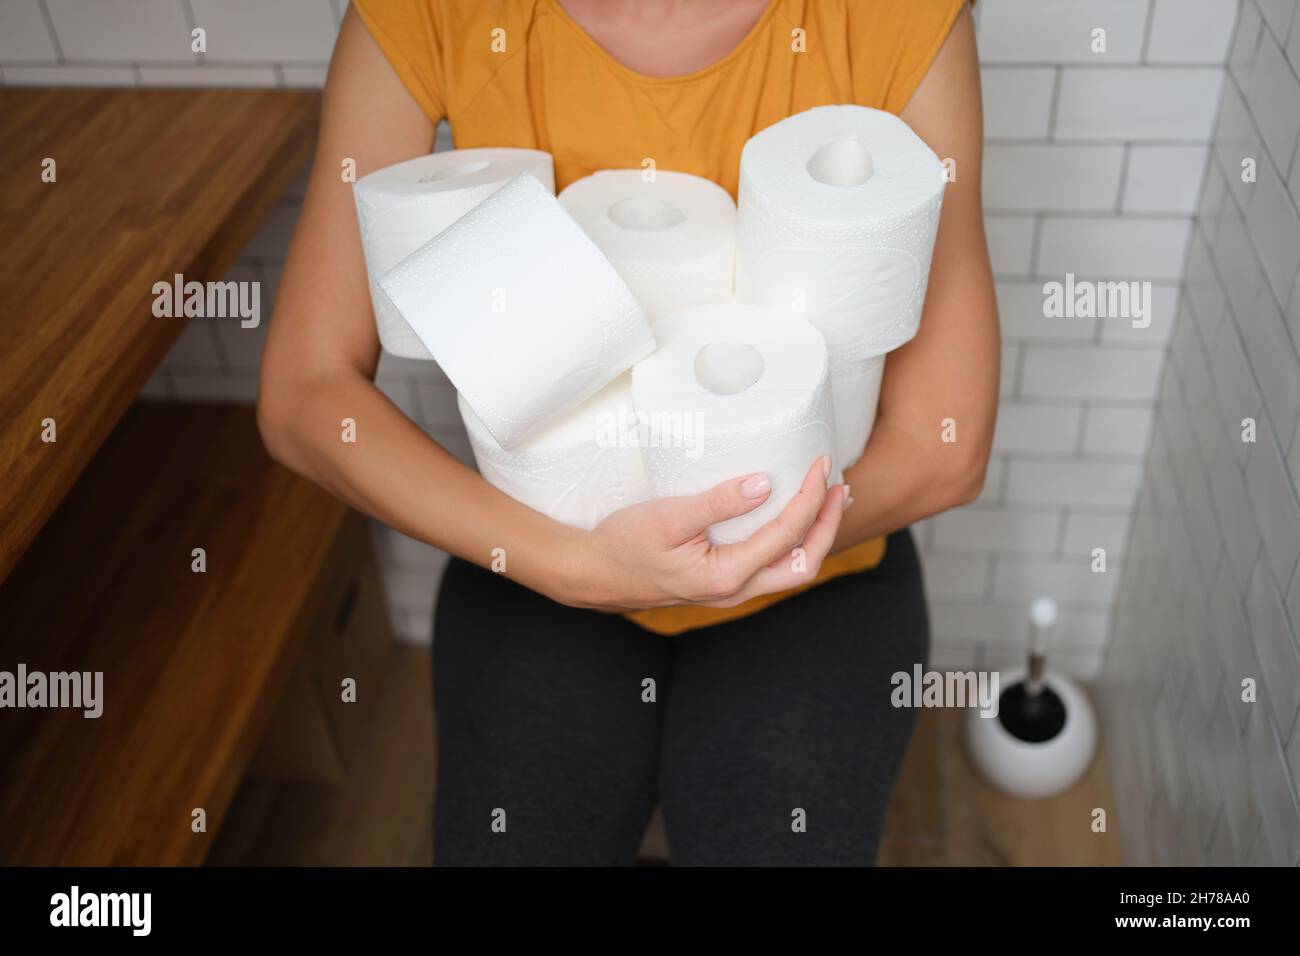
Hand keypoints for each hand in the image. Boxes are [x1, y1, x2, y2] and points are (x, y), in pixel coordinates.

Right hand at [564, 457, 848, 611]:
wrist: (594, 573)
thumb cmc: (624, 544)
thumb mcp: (668, 516)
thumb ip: (718, 502)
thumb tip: (764, 482)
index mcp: (726, 576)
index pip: (786, 535)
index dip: (810, 498)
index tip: (820, 465)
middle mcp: (735, 591)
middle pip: (803, 564)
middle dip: (828, 525)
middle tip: (840, 487)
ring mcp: (730, 592)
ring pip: (789, 570)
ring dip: (814, 536)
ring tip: (828, 501)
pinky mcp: (722, 583)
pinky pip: (770, 567)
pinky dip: (791, 543)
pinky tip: (791, 518)